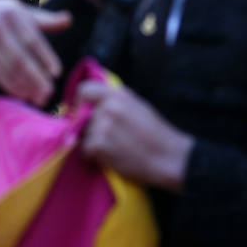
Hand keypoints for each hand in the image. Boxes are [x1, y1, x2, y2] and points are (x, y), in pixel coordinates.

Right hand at [0, 0, 71, 105]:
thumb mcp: (20, 10)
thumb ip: (44, 19)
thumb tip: (69, 20)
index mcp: (13, 12)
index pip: (32, 38)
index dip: (45, 57)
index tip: (56, 73)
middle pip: (20, 57)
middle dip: (36, 77)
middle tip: (49, 93)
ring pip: (8, 67)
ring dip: (24, 85)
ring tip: (38, 97)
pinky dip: (9, 85)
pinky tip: (21, 94)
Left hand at [77, 80, 193, 192]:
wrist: (167, 157)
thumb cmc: (155, 133)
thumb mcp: (138, 105)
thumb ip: (115, 99)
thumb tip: (91, 101)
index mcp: (118, 94)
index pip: (84, 89)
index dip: (79, 101)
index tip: (82, 111)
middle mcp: (108, 107)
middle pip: (83, 116)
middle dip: (91, 127)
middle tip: (109, 136)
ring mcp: (102, 126)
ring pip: (85, 134)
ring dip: (95, 142)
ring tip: (115, 147)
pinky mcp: (99, 145)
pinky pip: (86, 149)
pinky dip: (95, 155)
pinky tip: (112, 156)